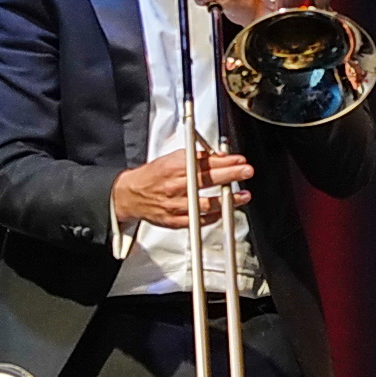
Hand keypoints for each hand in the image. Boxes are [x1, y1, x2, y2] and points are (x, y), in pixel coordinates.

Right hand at [112, 149, 253, 228]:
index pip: (202, 162)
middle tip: (246, 171)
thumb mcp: (172, 159)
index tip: (239, 160)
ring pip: (204, 203)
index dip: (223, 161)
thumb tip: (221, 156)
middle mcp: (173, 186)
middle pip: (204, 180)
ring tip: (243, 196)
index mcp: (173, 168)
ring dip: (226, 200)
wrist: (129, 195)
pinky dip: (212, 216)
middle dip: (229, 174)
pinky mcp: (174, 220)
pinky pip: (197, 220)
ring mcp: (174, 205)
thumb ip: (197, 158)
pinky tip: (224, 211)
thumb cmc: (153, 176)